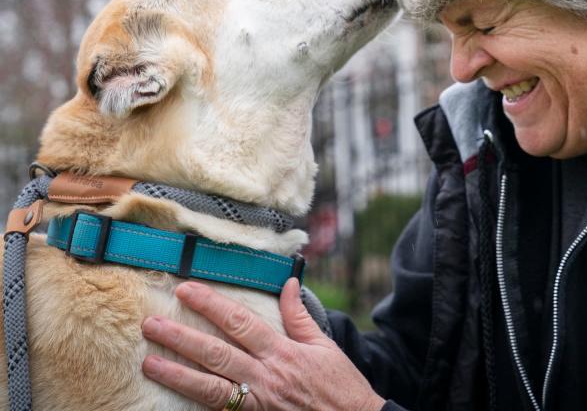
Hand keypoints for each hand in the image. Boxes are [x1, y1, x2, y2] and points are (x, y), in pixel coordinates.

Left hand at [141, 278, 384, 410]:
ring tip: (149, 362)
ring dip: (177, 373)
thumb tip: (288, 283)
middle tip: (151, 323)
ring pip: (209, 386)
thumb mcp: (324, 345)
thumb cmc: (341, 385)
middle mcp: (266, 376)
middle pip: (217, 353)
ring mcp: (258, 403)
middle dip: (182, 337)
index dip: (212, 305)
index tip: (188, 290)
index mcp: (283, 352)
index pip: (240, 322)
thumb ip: (298, 316)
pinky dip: (197, 404)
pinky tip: (175, 397)